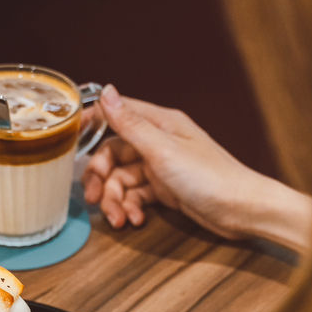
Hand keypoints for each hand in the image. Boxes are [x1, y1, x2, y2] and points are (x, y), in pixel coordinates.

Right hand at [83, 85, 311, 252]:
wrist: (242, 210)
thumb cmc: (210, 177)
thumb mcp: (163, 150)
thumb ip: (130, 124)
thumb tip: (107, 92)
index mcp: (159, 124)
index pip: (116, 114)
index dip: (91, 123)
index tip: (69, 138)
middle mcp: (158, 142)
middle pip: (113, 154)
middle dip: (100, 178)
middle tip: (93, 198)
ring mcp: (161, 167)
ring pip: (123, 179)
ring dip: (115, 200)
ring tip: (118, 219)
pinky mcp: (165, 189)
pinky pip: (137, 195)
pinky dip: (131, 207)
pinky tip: (135, 219)